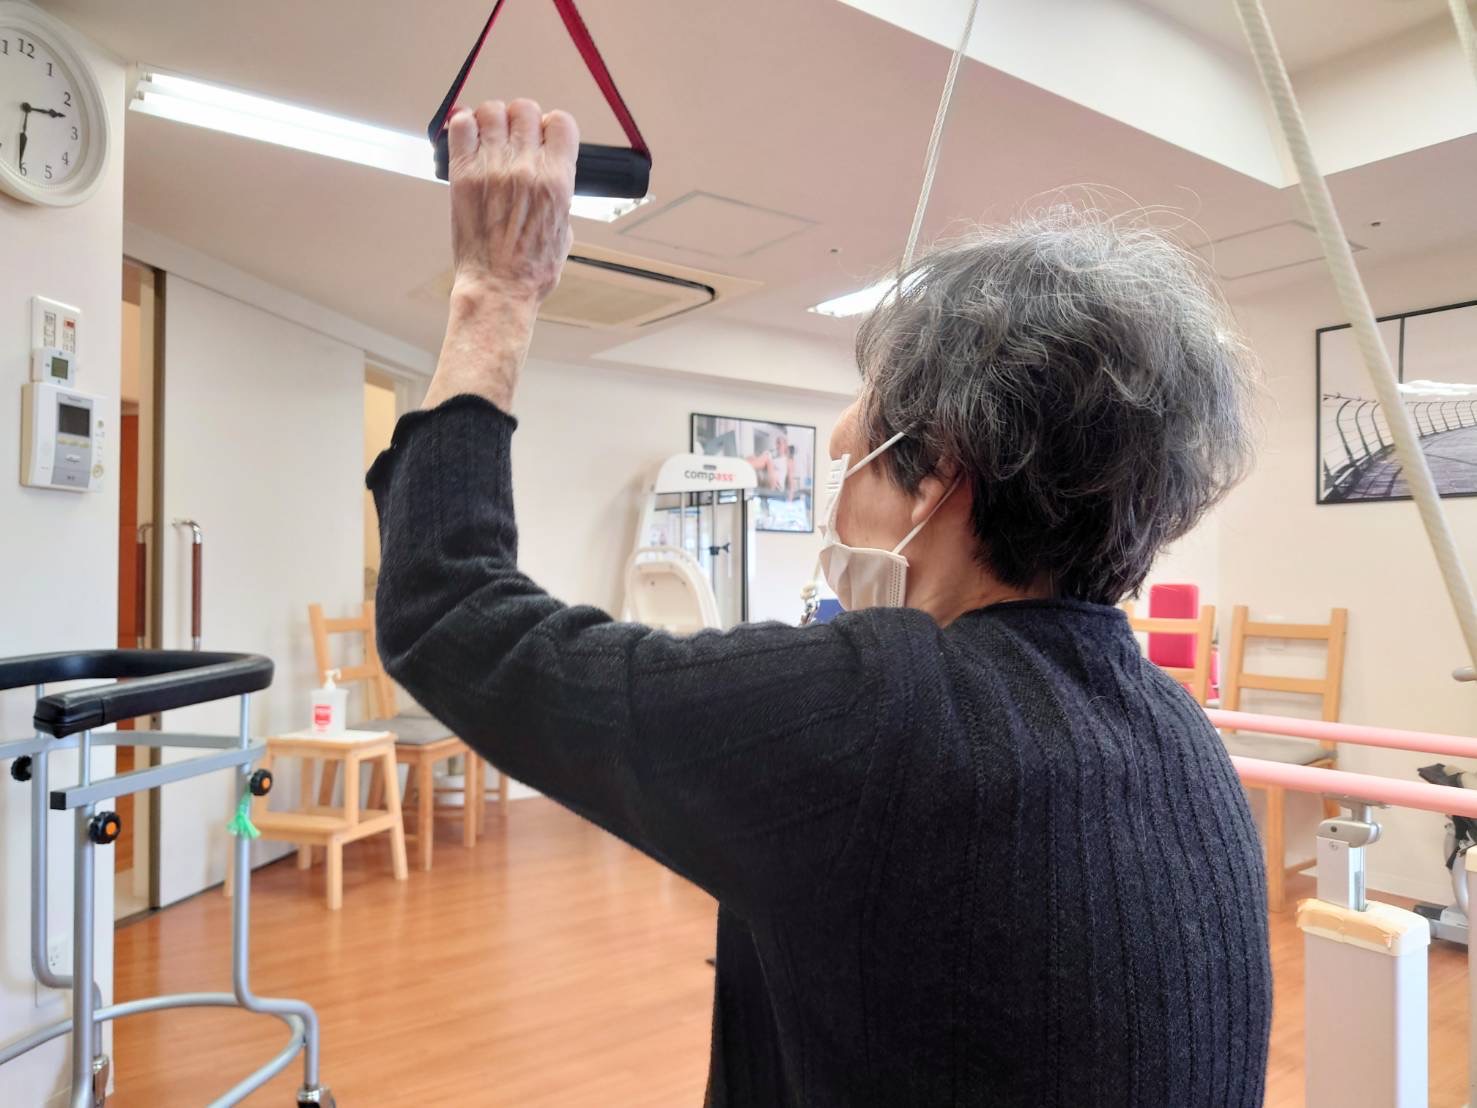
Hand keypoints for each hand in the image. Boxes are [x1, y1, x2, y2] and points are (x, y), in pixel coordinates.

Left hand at [422, 99, 578, 412]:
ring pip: (493, 111)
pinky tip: (470, 140)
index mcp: (557, 181)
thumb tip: (552, 176)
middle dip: (523, 120)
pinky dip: (465, 126)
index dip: (553, 127)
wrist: (498, 287)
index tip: (546, 138)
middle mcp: (526, 168)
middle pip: (526, 109)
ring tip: (491, 138)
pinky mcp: (463, 174)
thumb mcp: (564, 231)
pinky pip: (461, 126)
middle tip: (516, 138)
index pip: (561, 123)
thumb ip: (559, 195)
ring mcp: (493, 169)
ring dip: (494, 120)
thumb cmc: (531, 270)